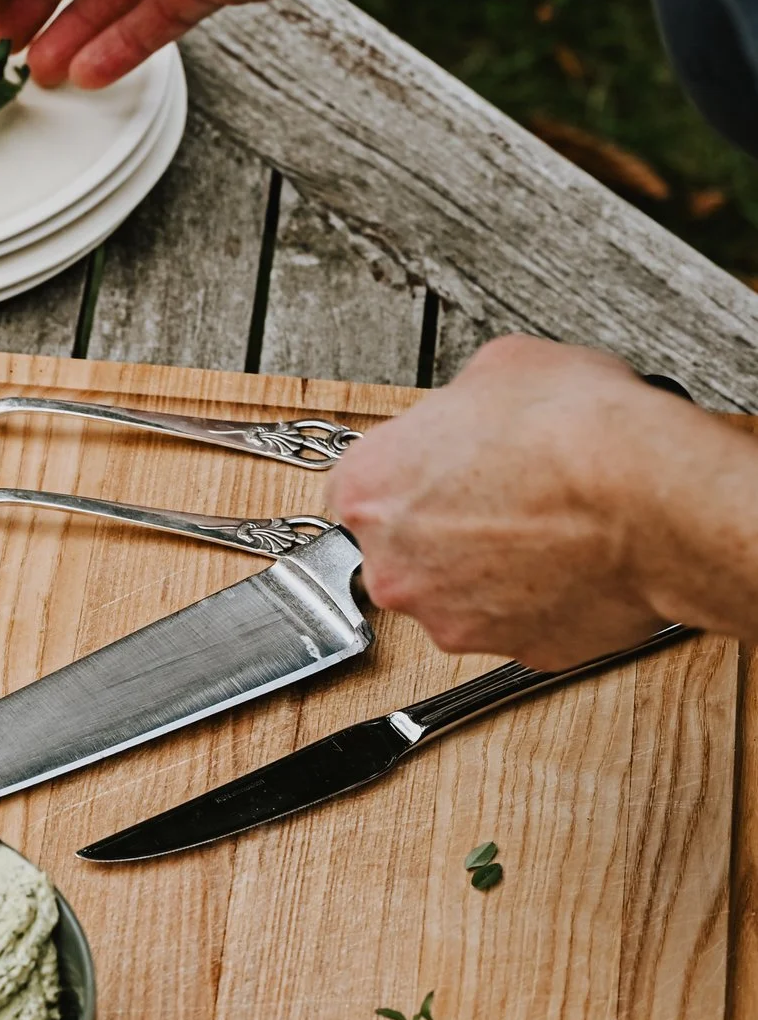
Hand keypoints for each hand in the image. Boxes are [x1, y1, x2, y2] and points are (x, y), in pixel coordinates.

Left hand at [327, 338, 682, 669]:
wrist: (653, 496)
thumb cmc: (576, 430)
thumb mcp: (500, 367)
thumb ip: (460, 401)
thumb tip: (476, 407)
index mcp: (366, 492)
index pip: (368, 486)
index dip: (417, 470)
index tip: (450, 463)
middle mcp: (392, 568)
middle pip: (407, 546)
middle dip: (450, 523)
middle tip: (507, 493)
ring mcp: (450, 619)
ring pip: (461, 590)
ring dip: (494, 564)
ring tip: (552, 524)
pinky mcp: (517, 652)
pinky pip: (521, 620)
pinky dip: (545, 597)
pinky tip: (578, 560)